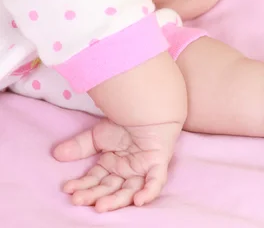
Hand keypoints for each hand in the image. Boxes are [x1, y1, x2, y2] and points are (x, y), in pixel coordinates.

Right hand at [53, 119, 181, 211]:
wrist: (146, 106)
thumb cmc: (124, 120)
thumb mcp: (97, 135)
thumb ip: (79, 146)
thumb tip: (56, 154)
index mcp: (113, 165)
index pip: (96, 180)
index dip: (83, 185)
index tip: (68, 189)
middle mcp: (127, 171)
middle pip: (110, 188)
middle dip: (94, 195)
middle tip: (78, 200)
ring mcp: (143, 169)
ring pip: (129, 190)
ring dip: (115, 200)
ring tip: (99, 205)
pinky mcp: (158, 164)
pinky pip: (155, 182)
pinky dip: (148, 192)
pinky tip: (138, 200)